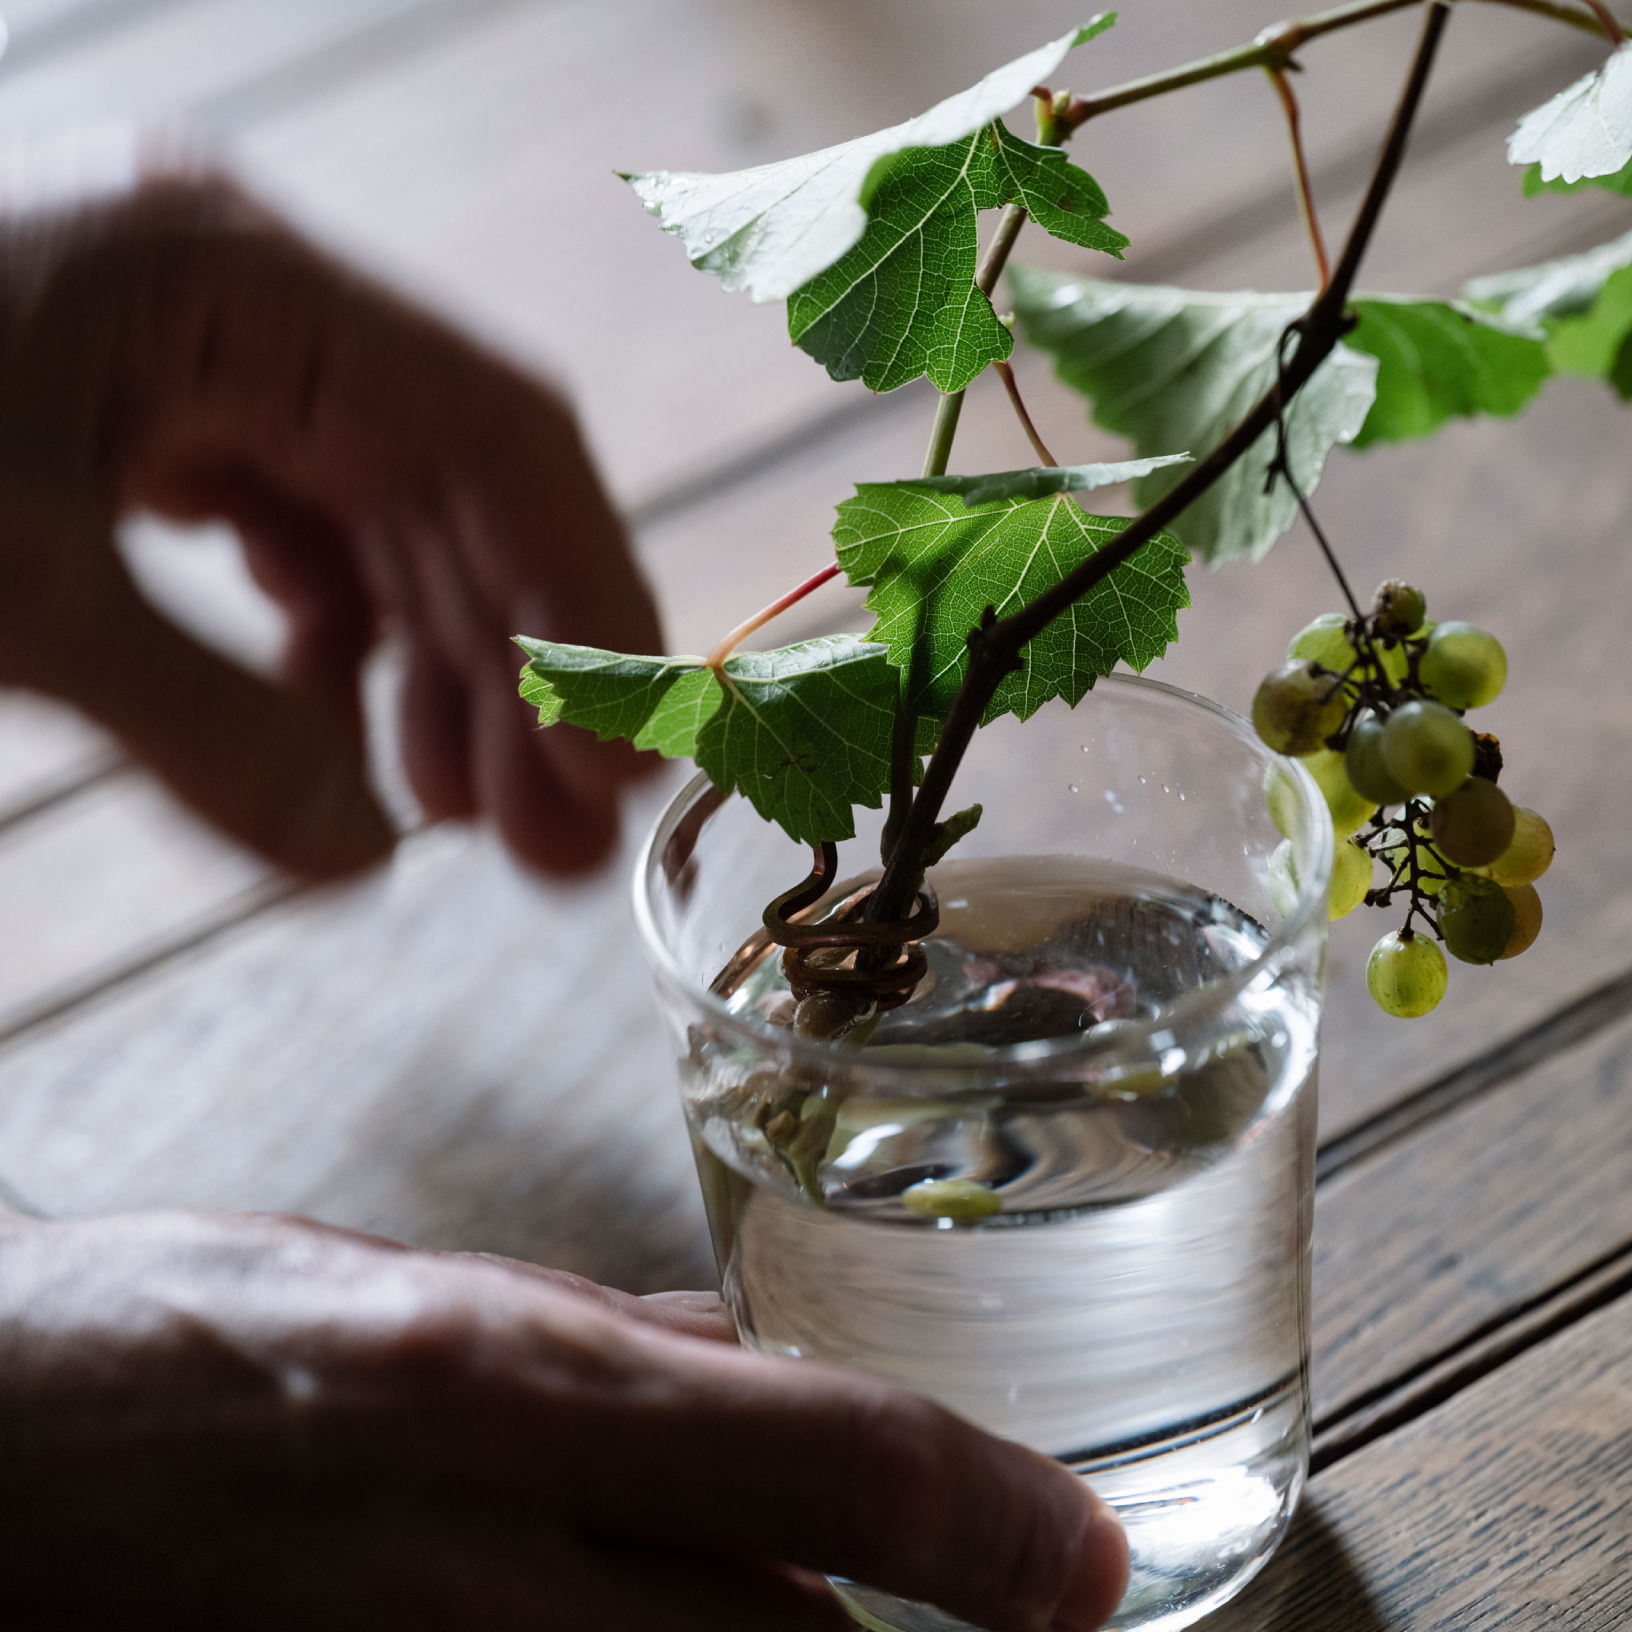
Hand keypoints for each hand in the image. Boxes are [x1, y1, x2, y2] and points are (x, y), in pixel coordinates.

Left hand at [0, 137, 659, 878]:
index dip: (586, 598)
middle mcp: (245, 305)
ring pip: (382, 529)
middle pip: (454, 497)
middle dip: (515, 677)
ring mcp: (198, 363)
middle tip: (558, 854)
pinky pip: (291, 545)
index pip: (496, 433)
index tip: (625, 759)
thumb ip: (202, 736)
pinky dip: (332, 657)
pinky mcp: (148, 424)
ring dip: (434, 680)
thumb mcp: (0, 596)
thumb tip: (362, 870)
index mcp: (237, 281)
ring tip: (466, 832)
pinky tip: (342, 752)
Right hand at [0, 1209, 1126, 1630]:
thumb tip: (764, 1373)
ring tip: (841, 1608)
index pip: (838, 1458)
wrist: (7, 1439)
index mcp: (521, 1383)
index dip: (998, 1524)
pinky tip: (680, 1615)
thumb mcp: (441, 1290)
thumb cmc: (215, 1335)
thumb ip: (618, 1347)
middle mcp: (490, 1549)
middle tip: (1021, 1617)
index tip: (1090, 1566)